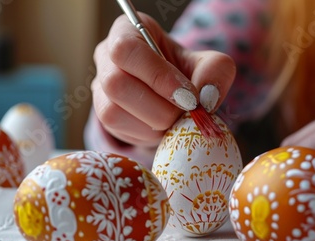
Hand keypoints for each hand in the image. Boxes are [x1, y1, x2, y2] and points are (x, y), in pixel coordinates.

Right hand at [92, 13, 235, 146]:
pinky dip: (145, 134)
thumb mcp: (207, 64)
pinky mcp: (102, 115)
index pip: (127, 50)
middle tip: (185, 112)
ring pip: (111, 111)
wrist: (173, 94)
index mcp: (127, 32)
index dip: (158, 76)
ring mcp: (99, 87)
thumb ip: (214, 71)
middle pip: (116, 83)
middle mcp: (106, 57)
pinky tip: (162, 127)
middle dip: (158, 106)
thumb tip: (206, 97)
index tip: (189, 97)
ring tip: (175, 120)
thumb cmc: (186, 72)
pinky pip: (116, 129)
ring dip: (152, 122)